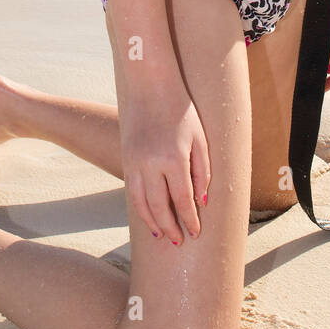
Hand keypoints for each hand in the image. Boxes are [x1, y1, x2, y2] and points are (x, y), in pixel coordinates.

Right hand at [119, 83, 210, 245]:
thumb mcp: (200, 139)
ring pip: (141, 203)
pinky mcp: (126, 159)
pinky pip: (132, 191)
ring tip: (163, 235)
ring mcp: (135, 162)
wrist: (150, 86)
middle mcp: (152, 164)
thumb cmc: (181, 111)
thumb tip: (201, 202)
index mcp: (174, 158)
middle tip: (178, 242)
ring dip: (152, 222)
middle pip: (160, 206)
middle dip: (171, 227)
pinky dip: (140, 208)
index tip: (195, 233)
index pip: (183, 199)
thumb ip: (202, 172)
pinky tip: (149, 216)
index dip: (190, 219)